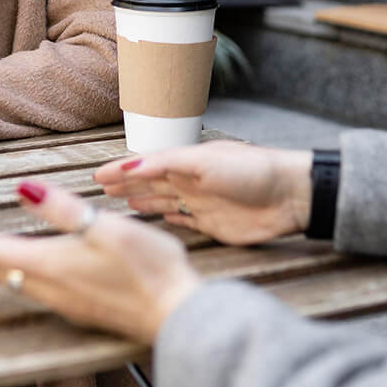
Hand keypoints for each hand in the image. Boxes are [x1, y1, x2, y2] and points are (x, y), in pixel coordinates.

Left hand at [0, 181, 200, 343]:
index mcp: (51, 264)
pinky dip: (20, 270)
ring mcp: (66, 300)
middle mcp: (51, 287)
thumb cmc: (147, 268)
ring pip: (15, 278)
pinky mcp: (81, 305)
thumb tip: (23, 190)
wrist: (174, 312)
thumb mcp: (105, 226)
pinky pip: (36, 286)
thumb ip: (62, 209)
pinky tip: (33, 262)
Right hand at [95, 141, 312, 245]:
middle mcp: (191, 181)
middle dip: (126, 184)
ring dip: (143, 200)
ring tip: (121, 201)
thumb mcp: (204, 163)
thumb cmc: (250, 171)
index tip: (97, 176)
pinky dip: (168, 218)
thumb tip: (131, 165)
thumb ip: (167, 165)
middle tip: (101, 189)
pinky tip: (158, 218)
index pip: (146, 165)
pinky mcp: (212, 224)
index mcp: (187, 161)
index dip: (121, 170)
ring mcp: (201, 202)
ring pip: (163, 201)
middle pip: (151, 182)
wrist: (289, 196)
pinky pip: (183, 220)